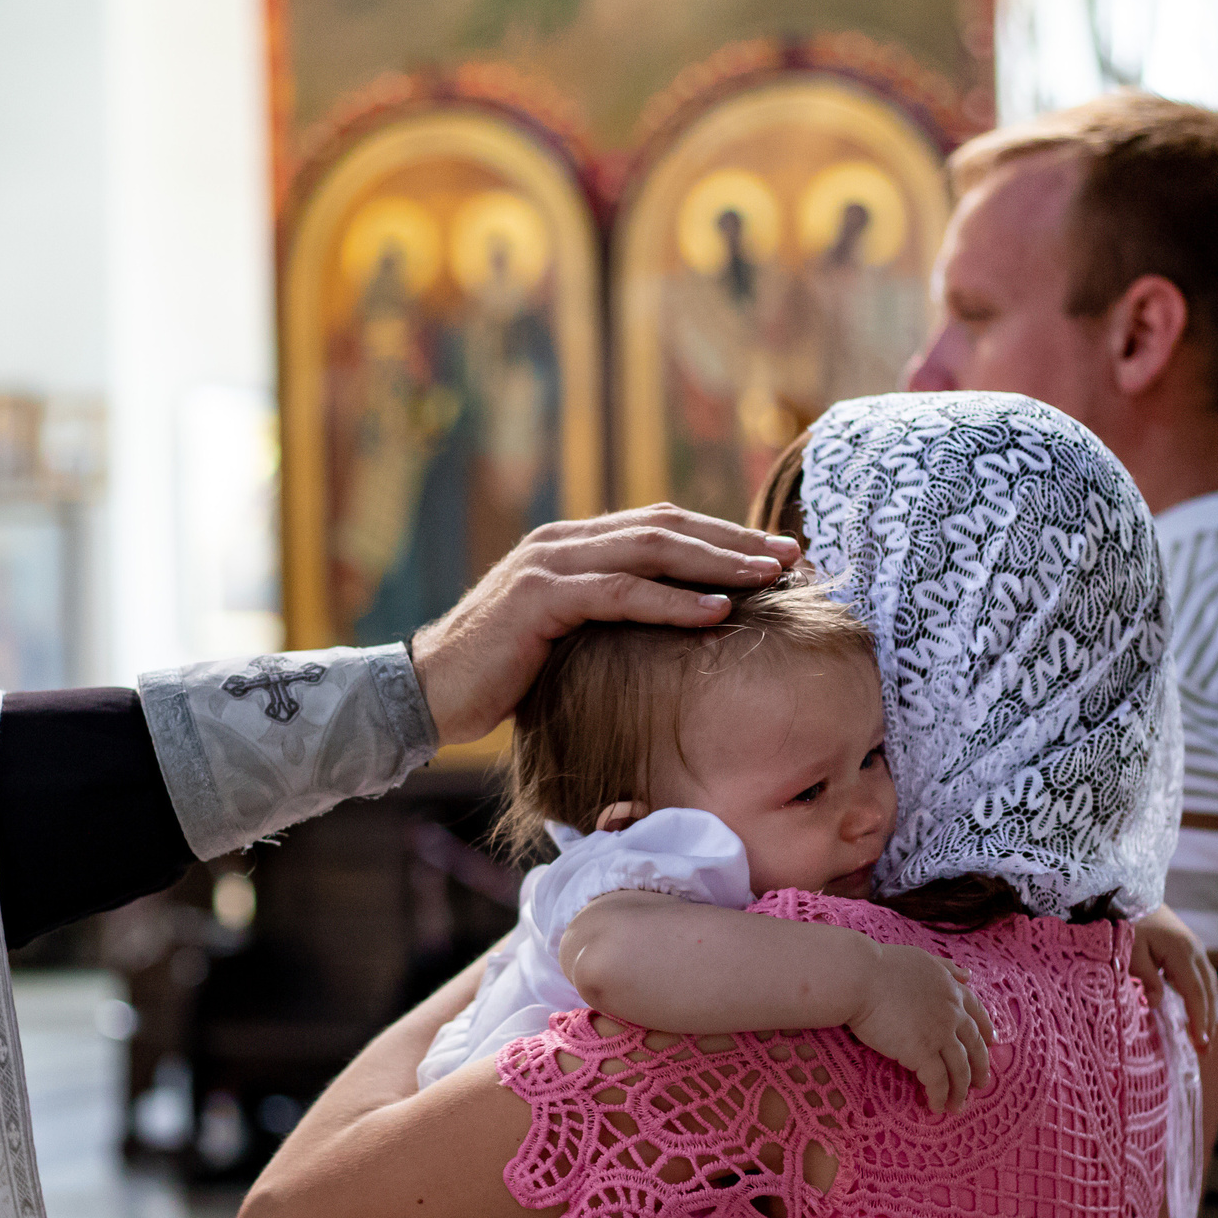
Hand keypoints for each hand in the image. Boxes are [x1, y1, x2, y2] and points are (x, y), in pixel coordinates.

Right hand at [409, 505, 799, 744]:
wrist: (427, 693)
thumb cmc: (499, 675)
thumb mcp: (565, 637)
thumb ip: (607, 616)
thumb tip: (671, 627)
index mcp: (573, 543)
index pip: (662, 524)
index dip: (722, 534)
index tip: (776, 553)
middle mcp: (563, 540)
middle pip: (666, 526)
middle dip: (734, 540)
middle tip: (790, 556)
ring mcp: (550, 563)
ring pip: (650, 550)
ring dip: (717, 563)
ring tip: (769, 577)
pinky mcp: (539, 599)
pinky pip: (619, 593)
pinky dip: (672, 601)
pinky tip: (716, 610)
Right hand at [848, 942, 996, 1115]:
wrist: (859, 976)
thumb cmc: (879, 966)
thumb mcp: (921, 959)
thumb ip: (945, 967)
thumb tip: (967, 974)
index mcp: (951, 989)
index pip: (977, 1013)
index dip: (985, 1031)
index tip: (991, 1042)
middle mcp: (952, 1012)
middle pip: (974, 1046)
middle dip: (980, 1067)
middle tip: (981, 1084)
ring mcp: (939, 1033)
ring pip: (960, 1068)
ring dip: (961, 1090)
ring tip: (958, 1106)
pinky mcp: (922, 1052)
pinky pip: (938, 1081)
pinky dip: (941, 1096)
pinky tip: (938, 1106)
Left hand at [1131, 905, 1216, 1046]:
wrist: (1130, 892)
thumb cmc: (1126, 921)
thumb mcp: (1129, 952)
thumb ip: (1145, 978)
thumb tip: (1158, 1004)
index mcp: (1181, 951)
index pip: (1194, 993)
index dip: (1198, 1020)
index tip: (1200, 1043)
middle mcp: (1195, 950)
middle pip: (1208, 992)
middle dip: (1207, 1021)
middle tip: (1204, 1050)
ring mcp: (1195, 947)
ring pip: (1208, 984)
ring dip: (1207, 1010)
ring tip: (1201, 1036)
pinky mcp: (1190, 947)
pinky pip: (1201, 976)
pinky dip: (1202, 996)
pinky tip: (1195, 1011)